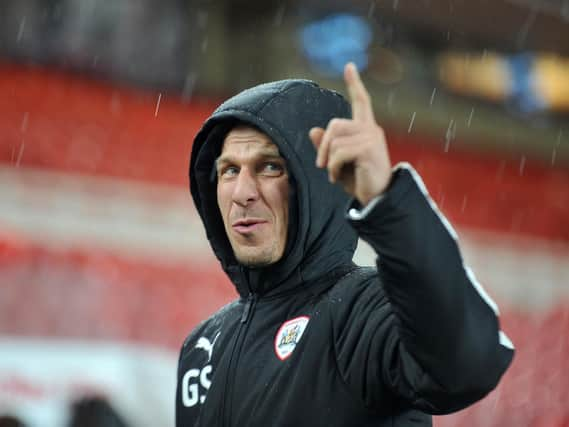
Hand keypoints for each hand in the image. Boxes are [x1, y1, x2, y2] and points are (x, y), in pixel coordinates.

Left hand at [309, 62, 391, 205]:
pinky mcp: (369, 149)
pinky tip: (335, 177)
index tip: (350, 66)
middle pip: (335, 124)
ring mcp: (372, 138)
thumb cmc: (360, 180)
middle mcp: (371, 129)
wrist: (378, 199)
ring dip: (328, 160)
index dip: (355, 83)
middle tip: (320, 165)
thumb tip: (313, 130)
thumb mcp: (339, 162)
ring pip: (335, 140)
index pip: (361, 101)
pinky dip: (331, 167)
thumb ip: (328, 146)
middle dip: (323, 146)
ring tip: (332, 174)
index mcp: (366, 129)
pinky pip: (338, 152)